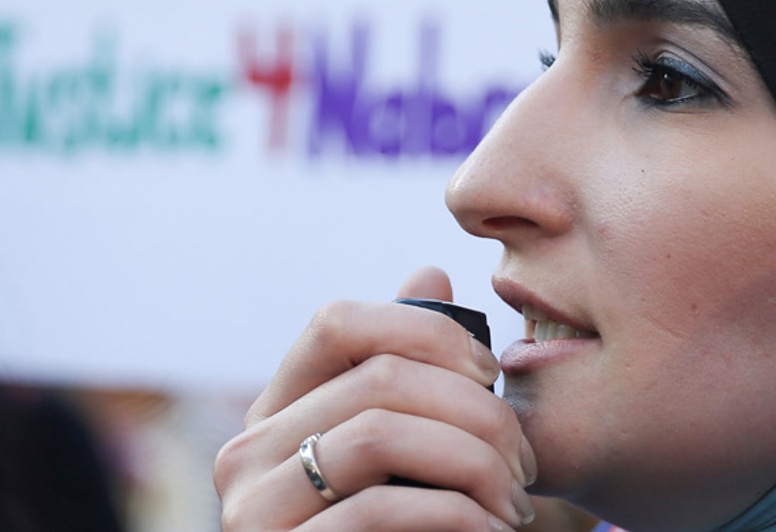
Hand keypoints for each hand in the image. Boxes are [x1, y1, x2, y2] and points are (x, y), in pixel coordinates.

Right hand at [214, 267, 536, 530]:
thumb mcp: (416, 452)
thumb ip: (414, 371)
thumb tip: (430, 270)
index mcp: (281, 413)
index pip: (336, 321)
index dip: (426, 330)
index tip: (490, 371)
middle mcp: (249, 453)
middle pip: (374, 376)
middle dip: (476, 409)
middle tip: (526, 460)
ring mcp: (254, 512)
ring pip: (379, 431)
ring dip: (474, 460)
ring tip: (516, 501)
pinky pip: (379, 507)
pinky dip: (457, 513)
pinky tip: (494, 530)